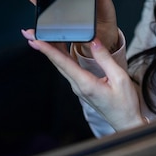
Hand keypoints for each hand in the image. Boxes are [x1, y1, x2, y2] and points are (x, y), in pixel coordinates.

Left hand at [21, 29, 144, 130]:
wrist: (126, 122)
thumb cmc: (125, 103)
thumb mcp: (120, 78)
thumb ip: (105, 58)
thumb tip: (94, 41)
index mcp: (86, 84)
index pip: (62, 62)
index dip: (47, 49)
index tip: (34, 39)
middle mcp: (78, 86)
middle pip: (56, 62)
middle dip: (42, 46)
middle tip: (29, 33)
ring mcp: (78, 88)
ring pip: (61, 65)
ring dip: (50, 50)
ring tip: (41, 36)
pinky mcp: (81, 87)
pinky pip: (67, 69)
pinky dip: (60, 56)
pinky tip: (59, 48)